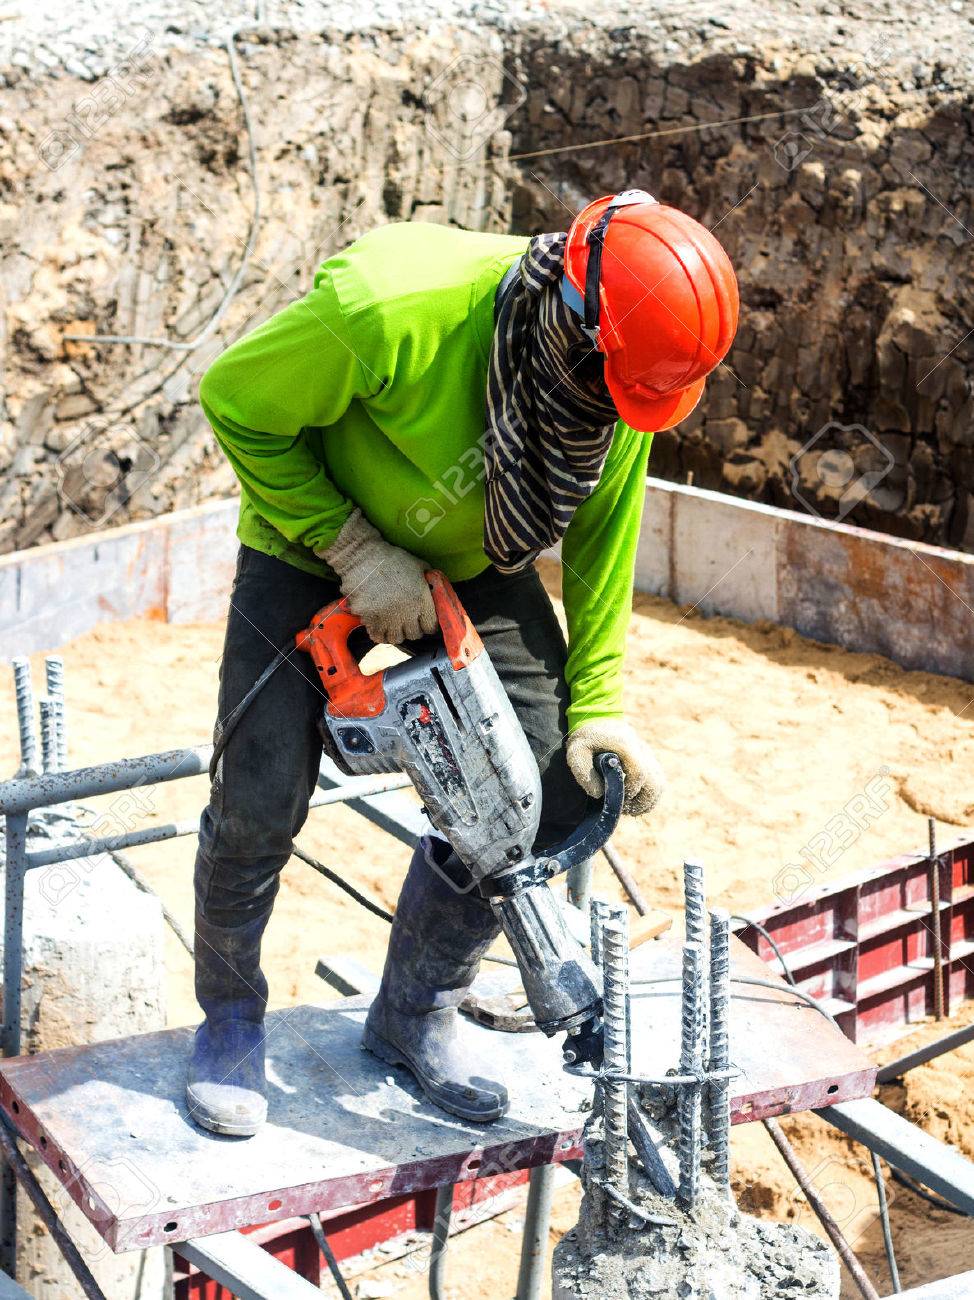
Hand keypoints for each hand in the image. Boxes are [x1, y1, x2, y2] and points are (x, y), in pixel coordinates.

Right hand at [319, 509, 437, 644]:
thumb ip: (430, 581)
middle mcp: (406, 613)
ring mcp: (387, 618)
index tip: (424, 620)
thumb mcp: (419, 566)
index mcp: (421, 600)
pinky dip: (380, 634)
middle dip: (413, 629)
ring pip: (396, 639)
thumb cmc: (394, 559)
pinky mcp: (370, 619)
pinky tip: (380, 627)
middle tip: (408, 621)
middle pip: (414, 634)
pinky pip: (378, 637)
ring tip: (394, 626)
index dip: (429, 624)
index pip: (431, 627)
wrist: (364, 558)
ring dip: (397, 633)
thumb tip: (436, 590)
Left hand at [566, 719, 664, 816]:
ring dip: (647, 801)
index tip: (619, 798)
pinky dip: (650, 795)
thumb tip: (599, 794)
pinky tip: (634, 800)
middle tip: (624, 808)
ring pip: (660, 785)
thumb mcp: (576, 752)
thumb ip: (583, 773)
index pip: (639, 773)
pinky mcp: (649, 760)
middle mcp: (642, 751)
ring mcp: (648, 755)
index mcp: (626, 747)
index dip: (631, 790)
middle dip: (641, 802)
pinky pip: (658, 782)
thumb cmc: (586, 738)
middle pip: (655, 783)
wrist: (599, 720)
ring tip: (630, 807)